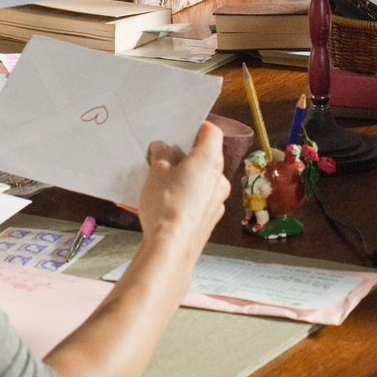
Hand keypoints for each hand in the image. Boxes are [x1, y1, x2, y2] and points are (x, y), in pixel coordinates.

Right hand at [136, 123, 229, 238]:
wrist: (172, 248)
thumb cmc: (166, 204)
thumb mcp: (156, 172)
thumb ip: (161, 155)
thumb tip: (162, 148)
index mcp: (210, 160)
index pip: (211, 132)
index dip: (197, 127)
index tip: (182, 129)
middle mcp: (220, 179)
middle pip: (206, 158)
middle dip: (186, 156)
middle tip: (163, 157)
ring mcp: (218, 201)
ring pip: (203, 181)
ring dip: (186, 178)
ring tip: (160, 182)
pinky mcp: (210, 219)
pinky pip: (199, 200)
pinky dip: (186, 197)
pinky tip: (166, 204)